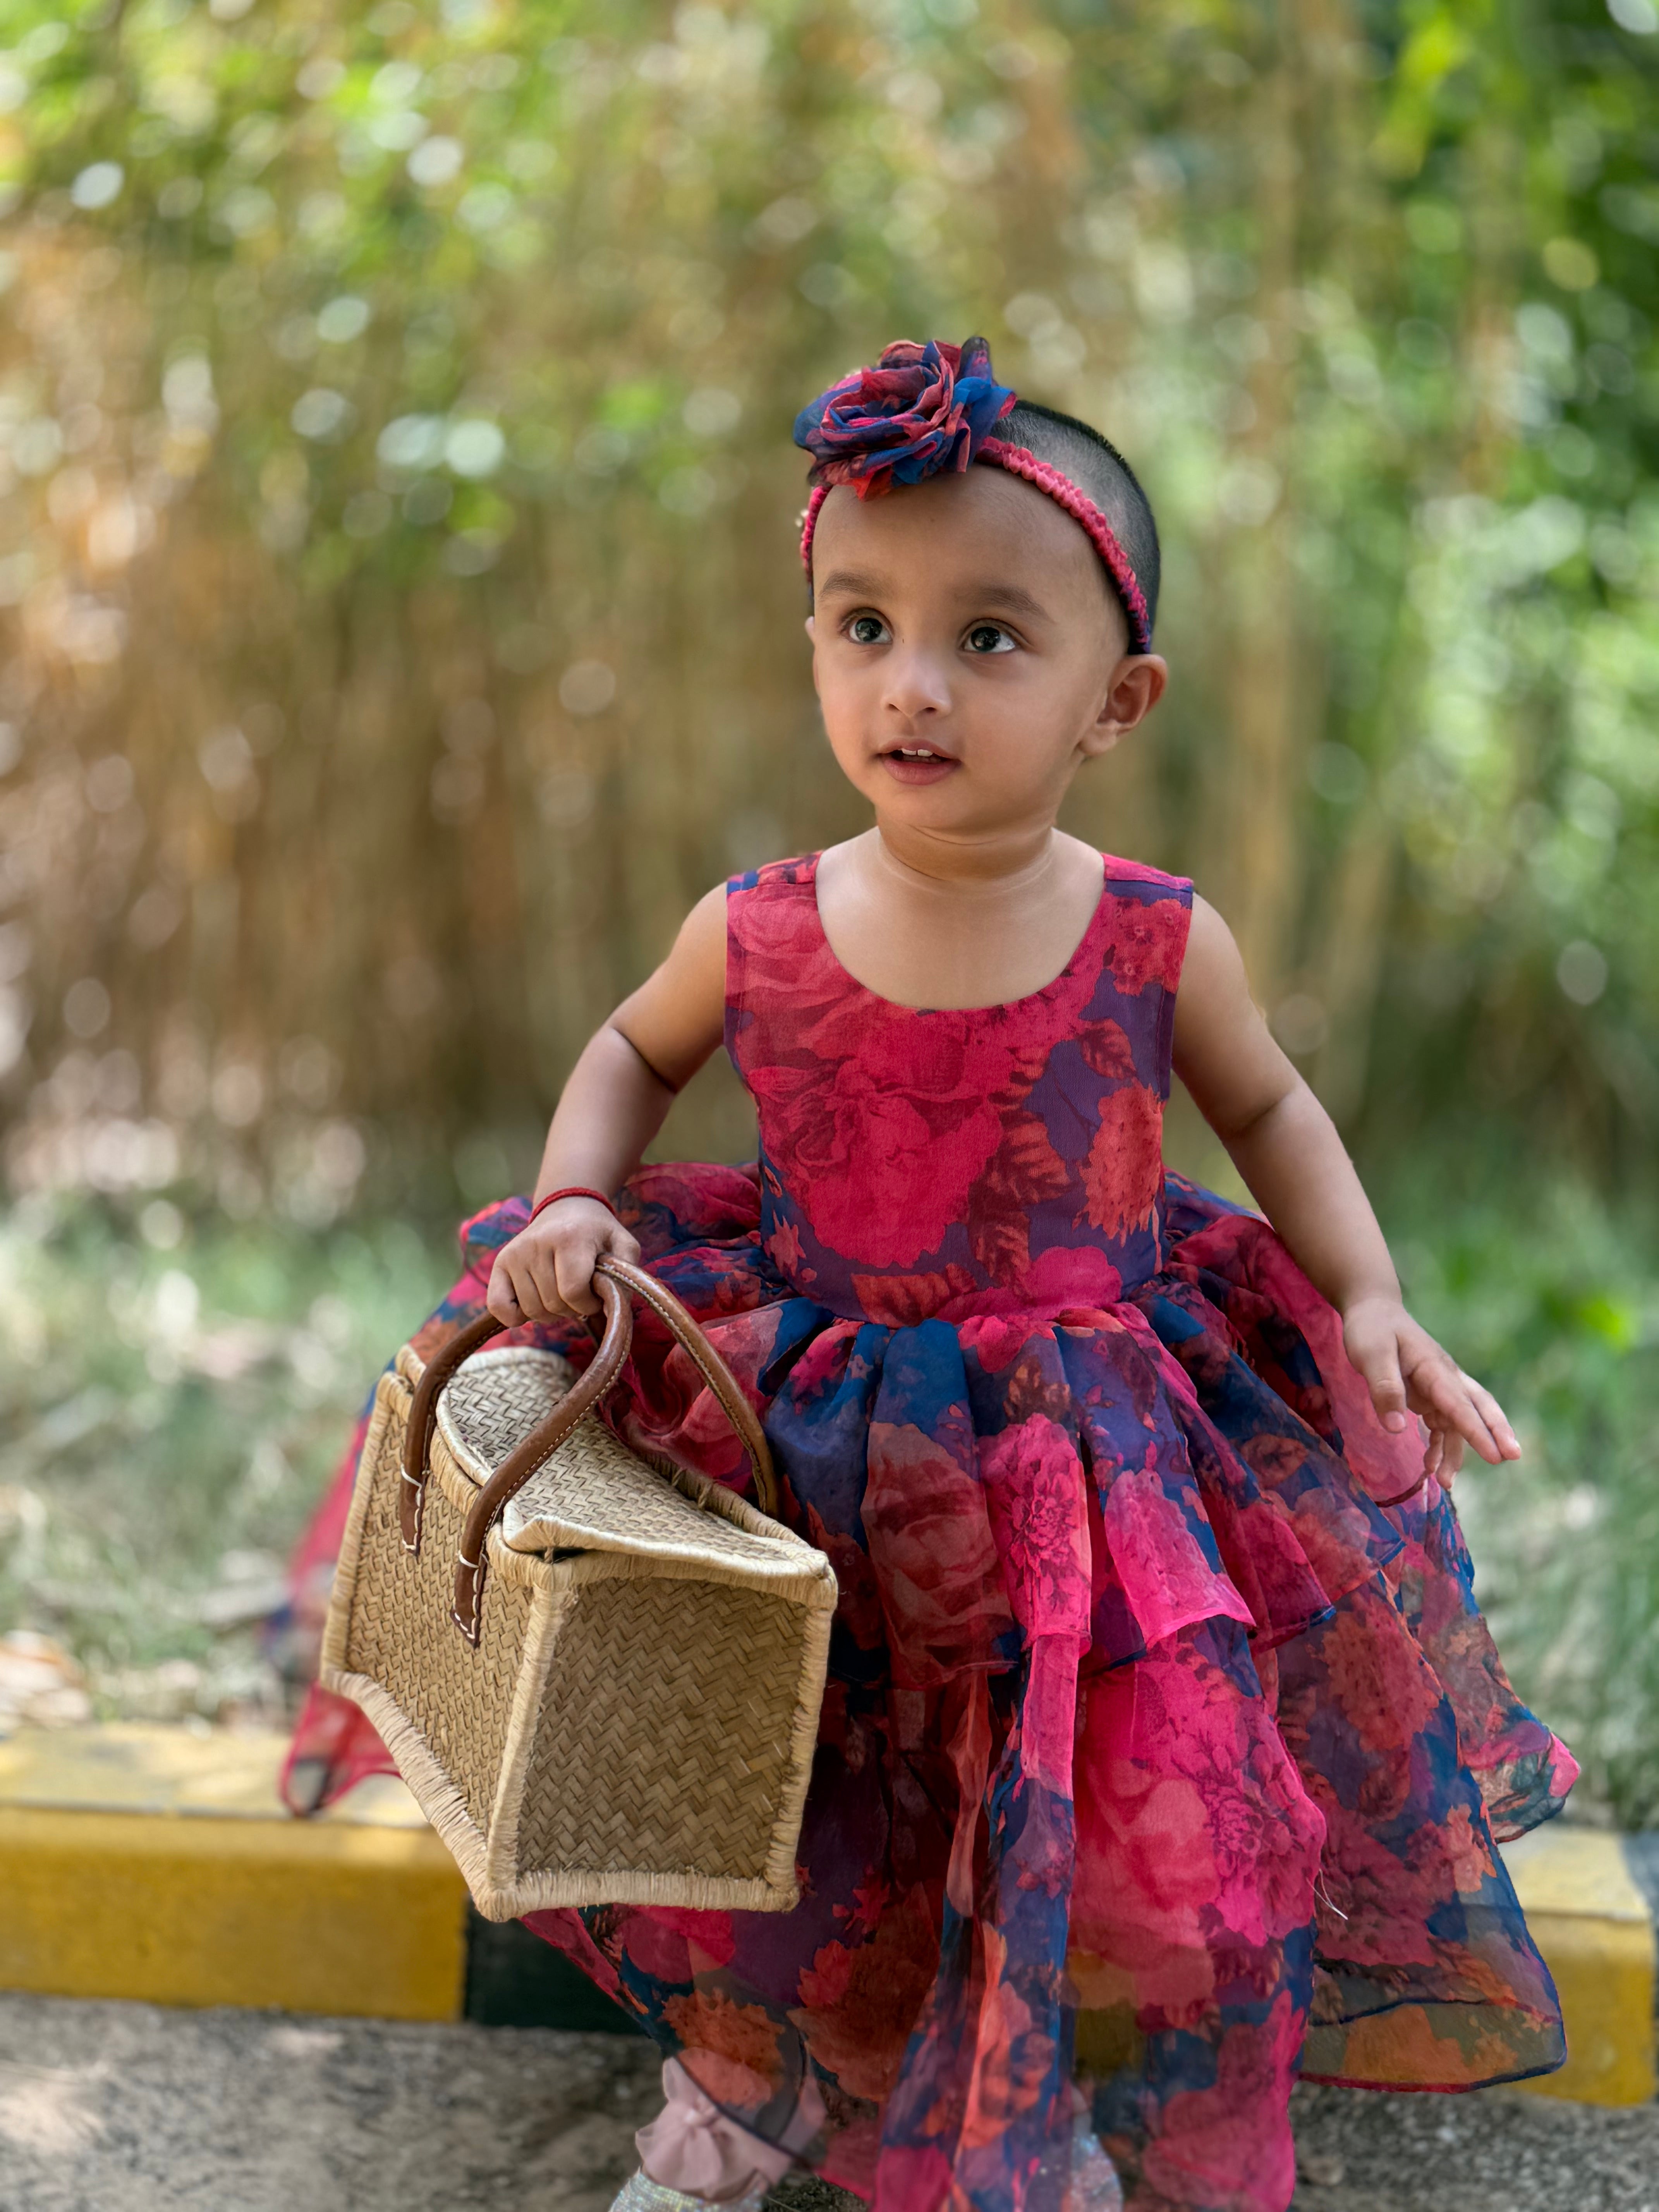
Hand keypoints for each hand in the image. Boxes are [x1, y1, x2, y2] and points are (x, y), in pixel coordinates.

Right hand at [487, 1199, 641, 1324]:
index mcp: (570, 1238)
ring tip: (560, 1292)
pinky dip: (515, 1316)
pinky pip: (498, 1306)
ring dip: (550, 1312)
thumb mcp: (622, 1244)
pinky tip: (532, 1304)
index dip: (588, 1304)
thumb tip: (615, 1309)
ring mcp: (514, 1253)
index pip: (573, 1292)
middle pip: (553, 1304)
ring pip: (531, 1310)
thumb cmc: (597, 1232)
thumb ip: (627, 1274)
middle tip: (579, 1293)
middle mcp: (537, 1244)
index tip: (595, 1296)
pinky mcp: (500, 1263)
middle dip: (572, 1309)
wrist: (567, 1206)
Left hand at [1340, 1294, 1519, 1482]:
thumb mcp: (1371, 1355)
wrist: (1372, 1312)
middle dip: (1496, 1433)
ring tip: (1446, 1483)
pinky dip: (1439, 1447)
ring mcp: (1439, 1388)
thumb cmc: (1372, 1330)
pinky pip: (1442, 1426)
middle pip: (1479, 1407)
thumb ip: (1385, 1389)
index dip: (1477, 1431)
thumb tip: (1398, 1429)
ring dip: (1457, 1451)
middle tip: (1511, 1457)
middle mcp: (1444, 1378)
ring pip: (1460, 1422)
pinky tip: (1431, 1468)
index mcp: (1434, 1366)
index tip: (1496, 1455)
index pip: (1459, 1403)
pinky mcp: (1429, 1396)